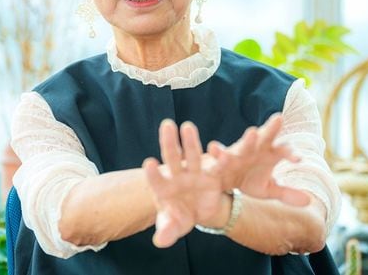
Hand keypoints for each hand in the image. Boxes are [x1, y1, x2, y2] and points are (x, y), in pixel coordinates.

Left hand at [143, 120, 228, 248]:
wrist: (198, 211)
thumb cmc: (179, 218)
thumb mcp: (174, 226)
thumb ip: (167, 231)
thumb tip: (160, 241)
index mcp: (163, 188)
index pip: (156, 179)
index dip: (153, 173)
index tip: (148, 163)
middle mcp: (177, 176)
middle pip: (171, 157)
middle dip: (168, 142)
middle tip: (166, 125)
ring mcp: (193, 173)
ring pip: (190, 155)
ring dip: (189, 141)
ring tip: (187, 127)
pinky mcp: (210, 174)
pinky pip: (215, 165)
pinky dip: (219, 157)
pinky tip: (219, 147)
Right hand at [208, 113, 309, 206]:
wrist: (224, 181)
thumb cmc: (248, 179)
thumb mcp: (267, 189)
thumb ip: (286, 193)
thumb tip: (309, 200)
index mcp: (268, 154)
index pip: (283, 150)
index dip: (290, 153)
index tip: (298, 159)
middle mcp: (253, 150)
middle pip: (265, 138)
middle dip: (271, 129)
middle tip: (279, 118)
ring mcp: (236, 153)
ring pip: (244, 145)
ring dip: (248, 140)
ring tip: (253, 132)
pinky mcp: (220, 159)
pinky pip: (218, 154)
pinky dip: (217, 151)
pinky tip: (215, 148)